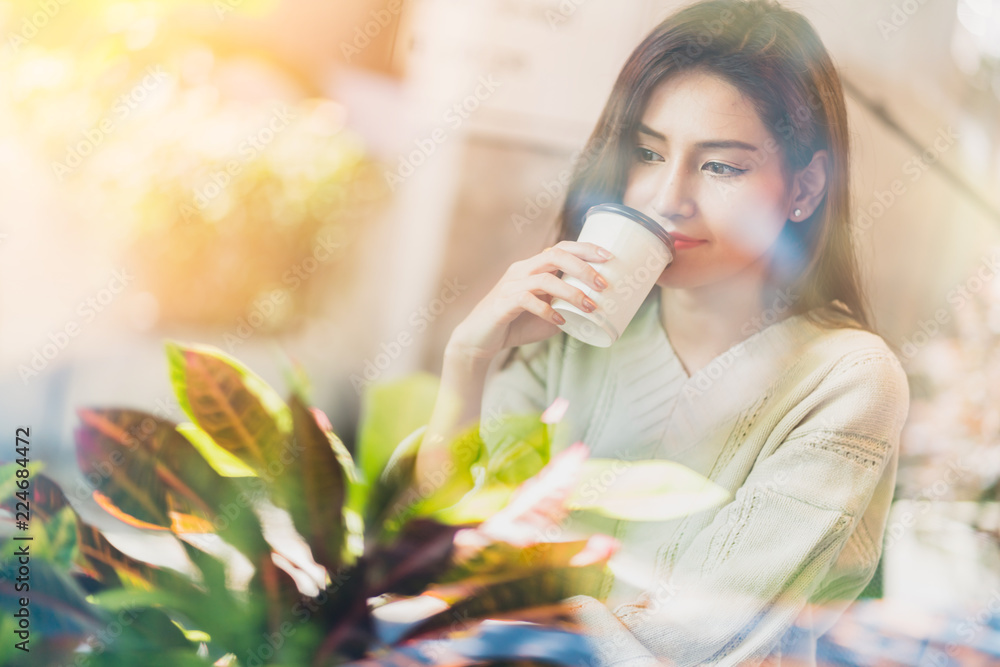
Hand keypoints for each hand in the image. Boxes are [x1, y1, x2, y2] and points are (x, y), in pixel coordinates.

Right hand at [447, 241, 613, 360]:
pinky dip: (547, 311)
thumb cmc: (515, 324)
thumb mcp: (548, 315)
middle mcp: (522, 271)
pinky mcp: (503, 303)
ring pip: (545, 279)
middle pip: (555, 255)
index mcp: (533, 268)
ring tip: (589, 307)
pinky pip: (528, 300)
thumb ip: (567, 309)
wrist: (479, 339)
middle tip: (603, 284)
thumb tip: (595, 311)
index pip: (561, 248)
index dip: (585, 249)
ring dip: (571, 293)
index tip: (608, 256)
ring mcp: (511, 285)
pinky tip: (560, 322)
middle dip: (583, 268)